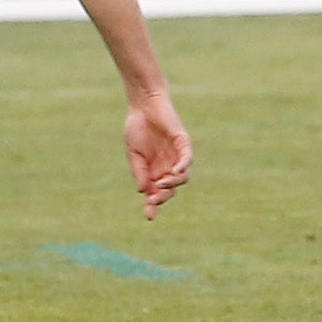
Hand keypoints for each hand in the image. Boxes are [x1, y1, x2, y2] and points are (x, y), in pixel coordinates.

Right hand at [125, 92, 192, 219]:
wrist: (142, 104)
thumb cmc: (137, 127)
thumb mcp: (134, 154)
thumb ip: (139, 172)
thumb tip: (143, 191)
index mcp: (154, 171)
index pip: (157, 193)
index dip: (153, 205)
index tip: (149, 217)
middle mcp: (167, 166)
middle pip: (170, 190)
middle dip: (162, 197)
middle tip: (153, 200)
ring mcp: (176, 156)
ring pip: (182, 177)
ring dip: (172, 184)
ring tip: (162, 185)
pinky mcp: (183, 143)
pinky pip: (187, 159)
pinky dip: (183, 166)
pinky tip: (175, 172)